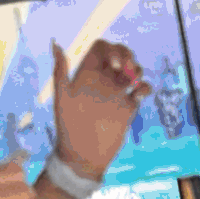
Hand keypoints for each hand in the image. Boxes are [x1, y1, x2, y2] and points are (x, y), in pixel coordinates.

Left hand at [48, 38, 150, 184]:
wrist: (83, 156)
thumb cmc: (68, 128)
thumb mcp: (62, 97)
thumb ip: (60, 71)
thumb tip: (54, 42)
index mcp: (86, 75)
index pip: (101, 49)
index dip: (110, 49)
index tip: (114, 64)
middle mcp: (102, 81)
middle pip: (119, 55)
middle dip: (127, 55)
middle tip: (128, 69)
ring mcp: (116, 94)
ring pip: (131, 70)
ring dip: (137, 69)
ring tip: (133, 81)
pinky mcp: (127, 108)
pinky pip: (140, 90)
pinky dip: (145, 87)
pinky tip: (139, 95)